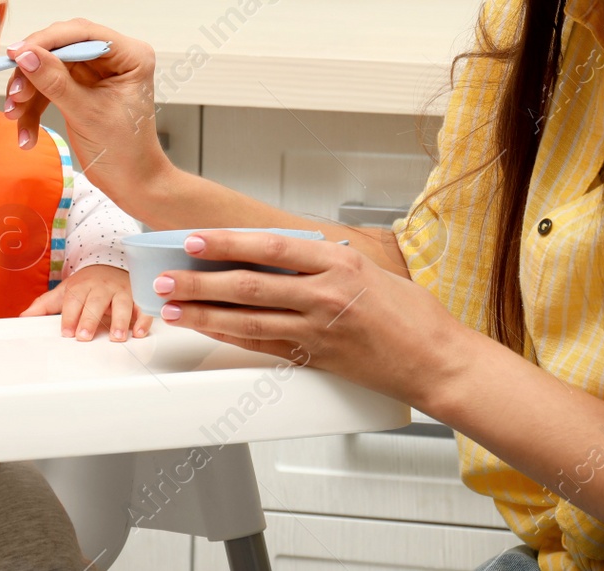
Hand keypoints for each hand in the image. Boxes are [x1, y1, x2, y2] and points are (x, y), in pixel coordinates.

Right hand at [3, 20, 175, 208]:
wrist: (131, 183)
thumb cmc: (124, 150)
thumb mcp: (87, 113)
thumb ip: (55, 82)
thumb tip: (25, 55)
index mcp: (130, 55)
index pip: (83, 33)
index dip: (46, 41)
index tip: (16, 54)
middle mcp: (114, 57)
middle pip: (62, 48)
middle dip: (34, 71)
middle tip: (14, 94)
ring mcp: (96, 72)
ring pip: (50, 68)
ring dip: (29, 93)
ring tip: (14, 117)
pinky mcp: (80, 87)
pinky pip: (49, 87)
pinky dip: (34, 109)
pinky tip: (25, 134)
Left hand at [19, 263, 151, 341]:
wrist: (111, 263)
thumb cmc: (86, 284)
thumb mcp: (64, 291)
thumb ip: (44, 305)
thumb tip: (22, 317)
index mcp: (82, 287)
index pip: (73, 300)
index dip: (69, 316)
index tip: (66, 332)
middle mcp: (102, 288)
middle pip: (96, 302)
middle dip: (90, 319)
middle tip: (85, 336)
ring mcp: (121, 291)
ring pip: (122, 303)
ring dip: (121, 320)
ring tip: (118, 337)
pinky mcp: (137, 296)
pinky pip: (143, 306)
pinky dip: (144, 318)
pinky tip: (140, 332)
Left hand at [152, 231, 468, 409]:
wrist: (436, 361)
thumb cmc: (411, 316)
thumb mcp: (369, 271)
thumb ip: (325, 262)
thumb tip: (283, 252)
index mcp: (338, 264)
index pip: (270, 247)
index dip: (227, 243)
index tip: (195, 240)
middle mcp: (325, 295)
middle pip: (249, 284)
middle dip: (200, 280)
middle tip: (166, 276)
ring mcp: (317, 330)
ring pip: (248, 319)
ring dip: (204, 312)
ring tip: (172, 306)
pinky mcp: (315, 358)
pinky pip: (263, 346)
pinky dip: (230, 337)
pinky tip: (208, 331)